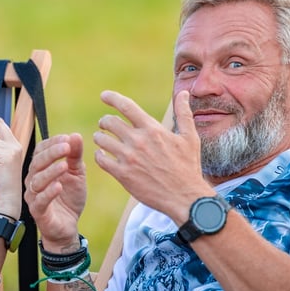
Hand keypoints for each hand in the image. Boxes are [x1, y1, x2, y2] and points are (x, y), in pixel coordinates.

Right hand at [24, 133, 86, 250]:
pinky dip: (49, 193)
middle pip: (37, 162)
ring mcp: (33, 195)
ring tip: (64, 166)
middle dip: (52, 153)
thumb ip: (75, 155)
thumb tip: (75, 135)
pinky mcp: (37, 211)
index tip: (67, 138)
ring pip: (37, 180)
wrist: (69, 225)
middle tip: (66, 147)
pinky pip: (40, 200)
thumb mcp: (77, 173)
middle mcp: (33, 179)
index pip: (41, 150)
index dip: (52, 143)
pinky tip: (59, 186)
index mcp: (40, 168)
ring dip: (51, 171)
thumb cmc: (69, 197)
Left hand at [93, 90, 210, 221]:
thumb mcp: (190, 137)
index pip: (126, 106)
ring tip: (102, 140)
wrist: (185, 197)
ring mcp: (129, 158)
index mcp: (153, 129)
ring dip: (99, 137)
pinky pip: (101, 160)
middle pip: (110, 122)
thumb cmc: (188, 167)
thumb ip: (183, 113)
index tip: (104, 96)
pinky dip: (99, 155)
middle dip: (105, 121)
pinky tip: (103, 156)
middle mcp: (138, 141)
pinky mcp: (123, 175)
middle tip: (105, 124)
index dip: (112, 98)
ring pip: (102, 140)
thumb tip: (183, 93)